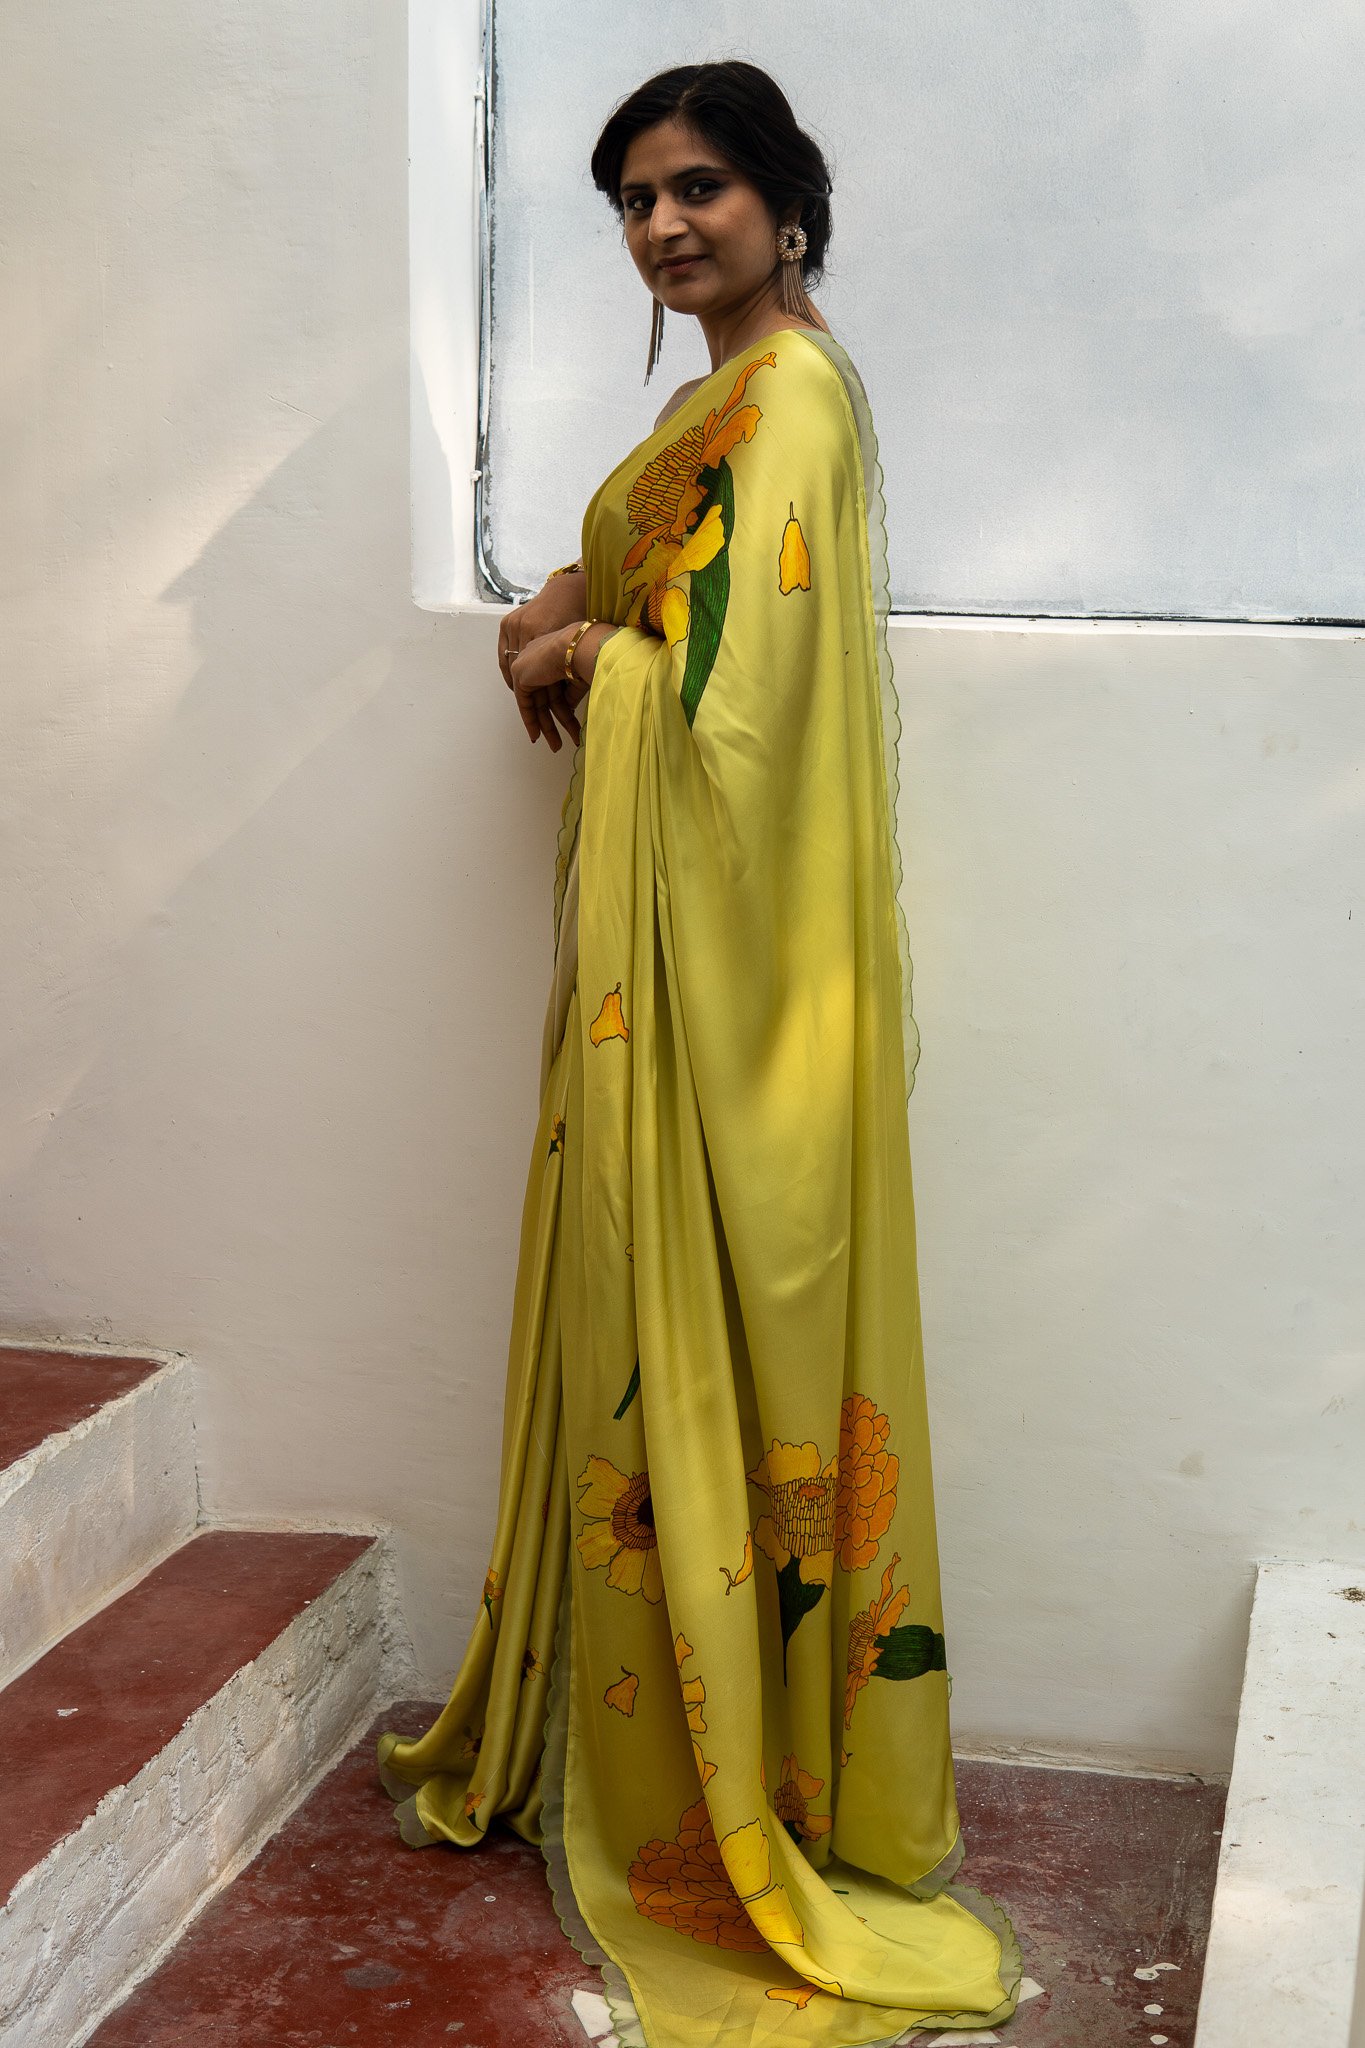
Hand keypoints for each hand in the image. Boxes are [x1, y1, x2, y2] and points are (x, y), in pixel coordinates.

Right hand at [498, 570, 587, 693]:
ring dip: (514, 680)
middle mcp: (522, 627)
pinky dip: (507, 666)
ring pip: (507, 662)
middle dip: (523, 690)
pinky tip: (514, 677)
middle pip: (517, 669)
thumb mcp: (573, 646)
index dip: (533, 695)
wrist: (567, 592)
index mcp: (539, 631)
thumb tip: (564, 699)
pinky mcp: (507, 622)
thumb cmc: (575, 617)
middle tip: (528, 705)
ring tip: (521, 693)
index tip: (536, 711)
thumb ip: (564, 668)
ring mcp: (513, 624)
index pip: (530, 671)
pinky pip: (503, 651)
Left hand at [507, 623, 588, 750]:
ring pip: (537, 704)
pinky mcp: (520, 674)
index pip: (552, 686)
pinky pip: (524, 703)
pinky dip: (530, 721)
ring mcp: (526, 664)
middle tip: (560, 740)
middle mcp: (537, 656)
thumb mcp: (580, 679)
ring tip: (556, 745)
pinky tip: (536, 736)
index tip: (565, 721)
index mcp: (552, 651)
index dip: (559, 707)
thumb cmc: (587, 654)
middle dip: (554, 722)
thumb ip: (571, 693)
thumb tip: (568, 710)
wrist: (579, 646)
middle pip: (545, 698)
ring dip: (548, 727)